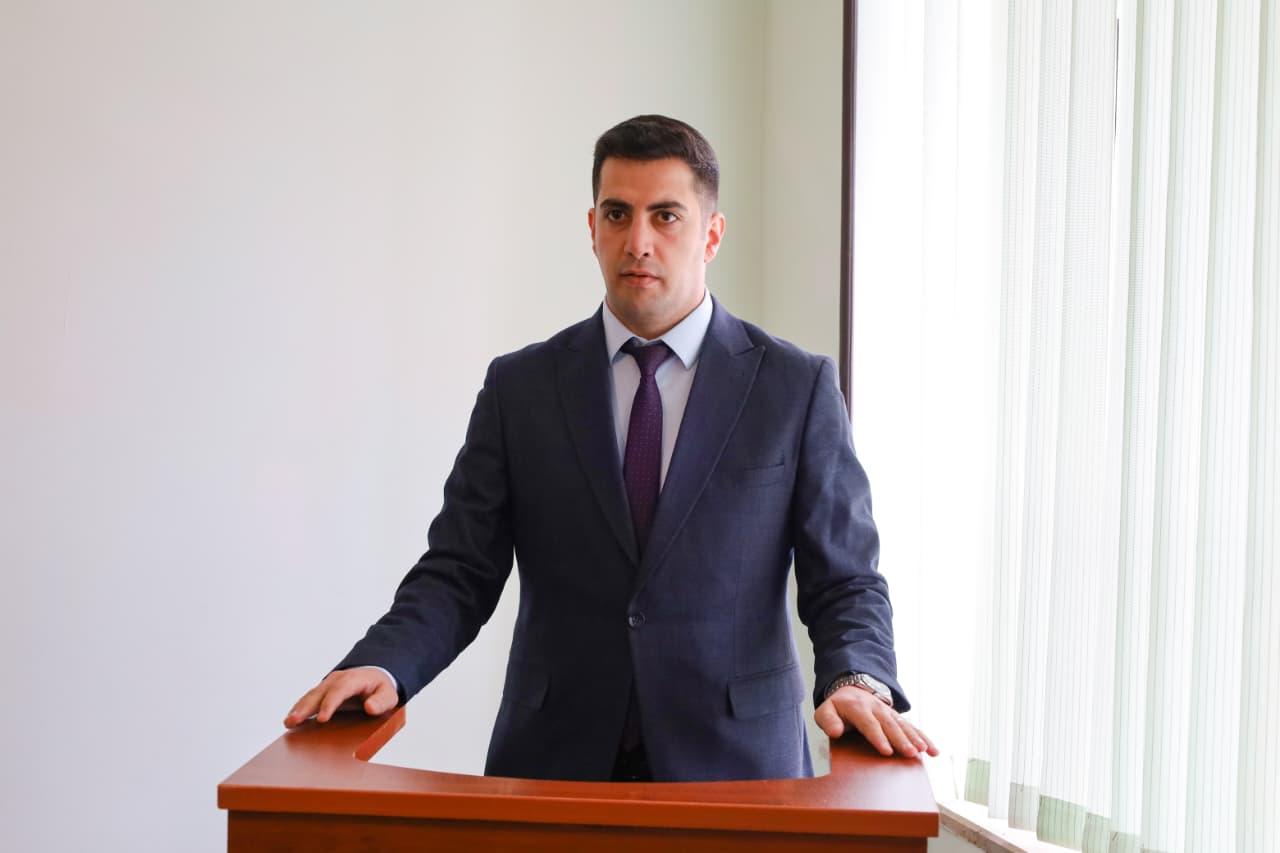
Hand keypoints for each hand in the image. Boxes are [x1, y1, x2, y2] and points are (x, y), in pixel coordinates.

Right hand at [283, 668, 397, 727]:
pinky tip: (290, 720)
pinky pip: (308, 700)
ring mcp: (327, 685)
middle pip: (319, 693)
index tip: (322, 719)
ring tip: (288, 723)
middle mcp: (337, 680)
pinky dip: (299, 709)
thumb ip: (381, 701)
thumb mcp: (389, 695)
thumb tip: (369, 707)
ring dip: (298, 709)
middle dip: (306, 708)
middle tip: (294, 721)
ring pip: (310, 696)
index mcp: (353, 679)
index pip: (340, 691)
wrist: (375, 677)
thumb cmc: (381, 688)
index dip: (330, 704)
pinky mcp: (322, 693)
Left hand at [814, 686, 938, 758]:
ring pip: (903, 725)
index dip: (878, 737)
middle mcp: (876, 709)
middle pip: (890, 726)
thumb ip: (827, 721)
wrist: (852, 690)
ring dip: (914, 738)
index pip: (869, 724)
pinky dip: (924, 738)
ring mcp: (889, 712)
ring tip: (923, 751)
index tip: (886, 751)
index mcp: (858, 708)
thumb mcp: (825, 711)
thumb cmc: (838, 708)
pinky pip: (912, 727)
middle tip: (910, 753)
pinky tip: (934, 751)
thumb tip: (835, 732)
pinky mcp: (897, 718)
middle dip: (901, 740)